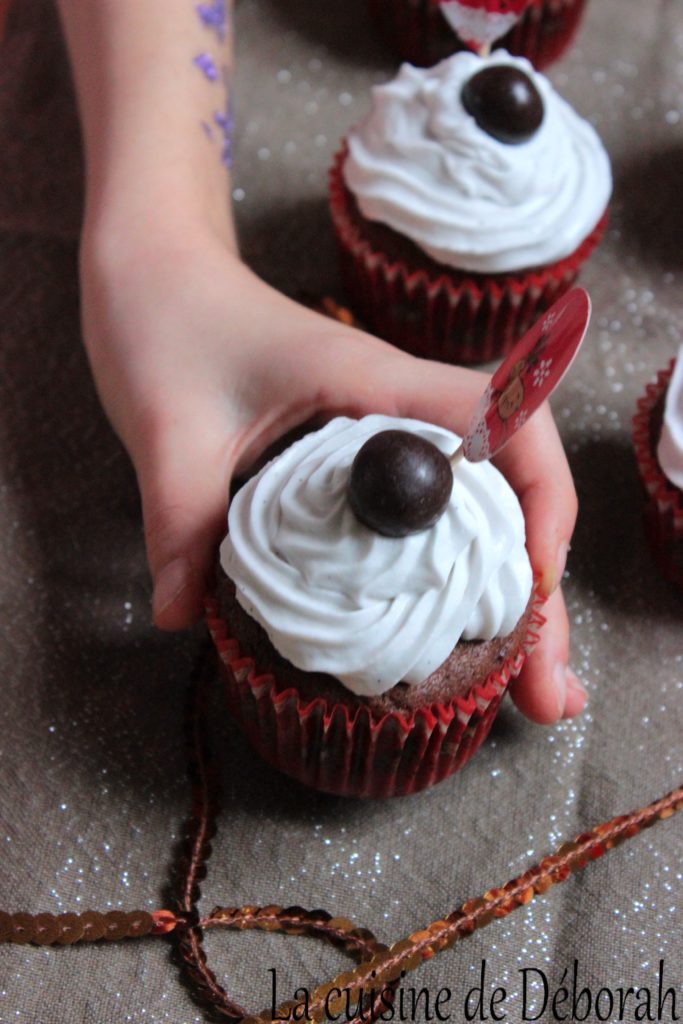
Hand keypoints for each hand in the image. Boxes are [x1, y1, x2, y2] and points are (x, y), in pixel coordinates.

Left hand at [81, 228, 583, 724]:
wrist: (154, 271)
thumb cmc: (166, 317)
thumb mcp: (168, 425)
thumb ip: (179, 521)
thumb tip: (184, 618)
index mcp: (374, 383)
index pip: (502, 423)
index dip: (539, 503)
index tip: (532, 586)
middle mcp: (396, 412)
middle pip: (507, 495)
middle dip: (536, 592)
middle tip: (548, 688)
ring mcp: (380, 440)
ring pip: (473, 518)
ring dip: (504, 601)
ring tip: (527, 689)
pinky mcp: (352, 468)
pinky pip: (420, 527)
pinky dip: (447, 585)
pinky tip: (447, 644)